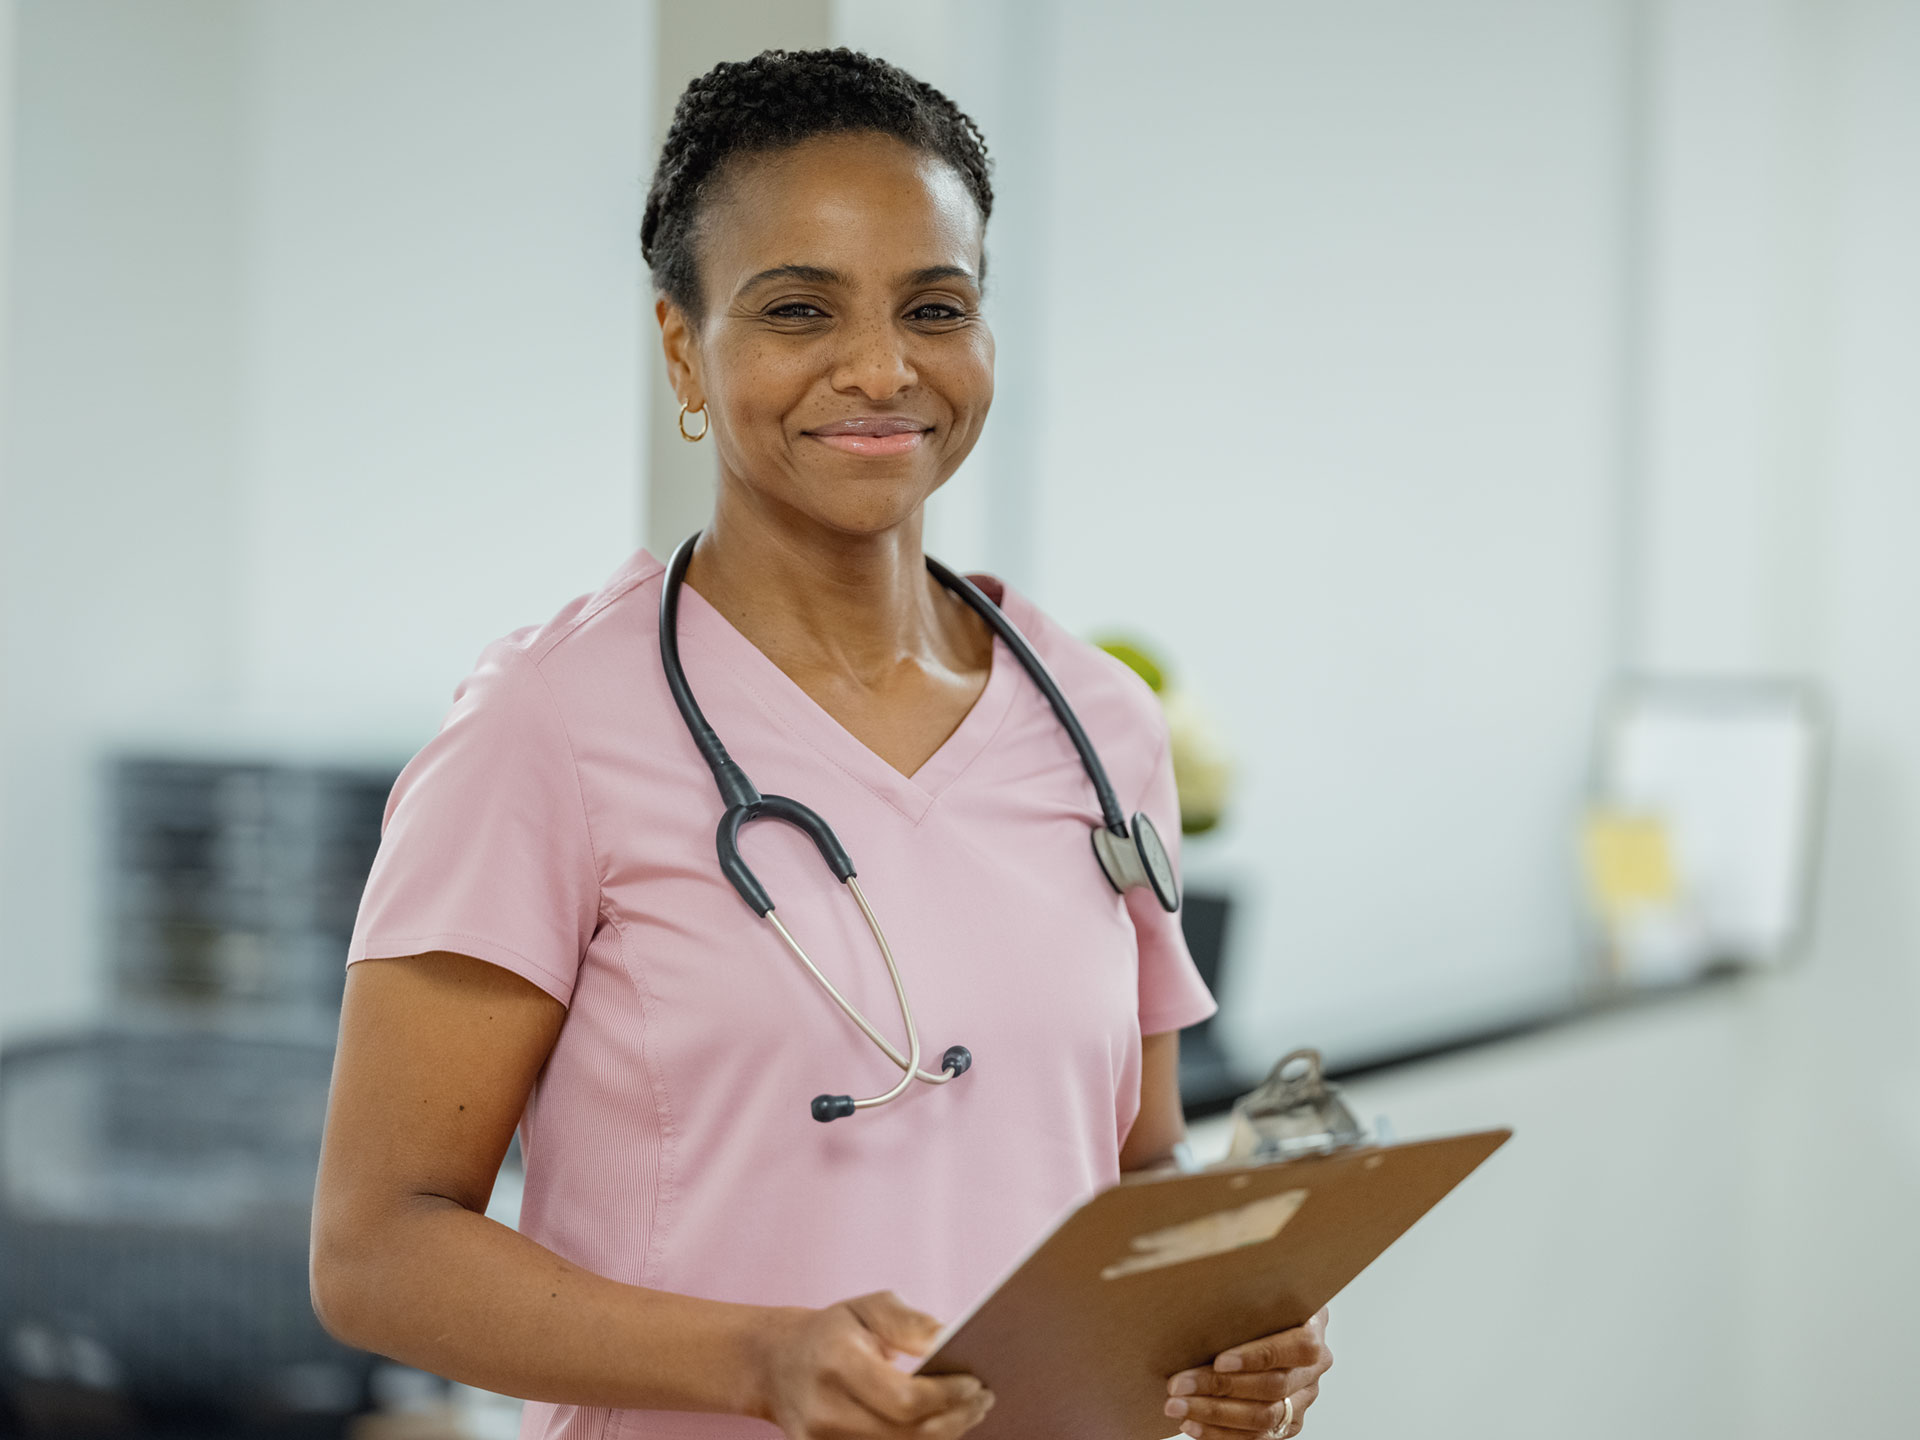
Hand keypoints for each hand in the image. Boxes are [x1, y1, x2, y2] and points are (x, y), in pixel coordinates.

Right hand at [756, 1290, 994, 1439]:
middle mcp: (825, 1410)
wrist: (775, 1364)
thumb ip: (911, 1323)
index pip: (905, 1399)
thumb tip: (951, 1340)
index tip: (976, 1383)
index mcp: (836, 1362)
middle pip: (908, 1435)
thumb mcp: (869, 1308)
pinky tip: (937, 1426)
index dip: (947, 1396)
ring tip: (966, 1412)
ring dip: (943, 1436)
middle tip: (983, 1400)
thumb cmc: (833, 1331)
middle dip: (955, 1419)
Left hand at [1163, 1308, 1331, 1438]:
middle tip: (1178, 1385)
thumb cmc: (1256, 1304)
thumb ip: (1241, 1297)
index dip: (1256, 1357)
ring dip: (1214, 1414)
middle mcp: (1311, 1370)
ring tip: (1178, 1407)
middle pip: (1271, 1387)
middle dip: (1219, 1388)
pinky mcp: (1287, 1423)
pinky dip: (1221, 1434)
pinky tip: (1193, 1425)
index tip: (1219, 1361)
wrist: (1271, 1324)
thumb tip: (1199, 1292)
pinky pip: (1257, 1437)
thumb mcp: (1255, 1291)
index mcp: (1311, 1331)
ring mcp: (1302, 1400)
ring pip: (1263, 1417)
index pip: (1295, 1349)